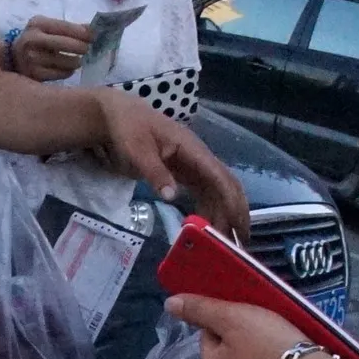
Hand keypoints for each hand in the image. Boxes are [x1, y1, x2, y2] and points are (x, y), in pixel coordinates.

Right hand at [12, 16, 92, 81]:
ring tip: (78, 61)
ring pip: (64, 61)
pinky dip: (68, 71)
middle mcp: (31, 39)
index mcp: (37, 23)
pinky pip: (60, 74)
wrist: (13, 57)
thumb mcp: (48, 28)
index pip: (63, 26)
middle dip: (81, 47)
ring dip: (76, 61)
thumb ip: (69, 28)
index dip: (81, 32)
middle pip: (63, 43)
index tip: (94, 37)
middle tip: (88, 50)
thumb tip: (93, 29)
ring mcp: (31, 58)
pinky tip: (68, 69)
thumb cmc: (37, 40)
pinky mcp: (34, 74)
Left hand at [89, 91, 251, 241]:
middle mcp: (199, 158)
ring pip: (217, 192)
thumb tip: (171, 196)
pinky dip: (209, 210)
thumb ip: (154, 172)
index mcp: (192, 149)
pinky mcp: (184, 173)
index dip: (229, 199)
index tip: (236, 222)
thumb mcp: (137, 150)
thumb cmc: (127, 129)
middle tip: (241, 241)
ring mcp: (193, 165)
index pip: (218, 175)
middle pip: (226, 185)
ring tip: (227, 242)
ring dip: (223, 214)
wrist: (117, 116)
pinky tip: (209, 228)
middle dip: (236, 210)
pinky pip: (203, 193)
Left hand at [178, 297, 313, 358]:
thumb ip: (201, 310)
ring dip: (261, 355)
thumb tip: (169, 303)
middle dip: (244, 339)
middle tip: (270, 328)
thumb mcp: (233, 318)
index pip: (209, 335)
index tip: (250, 316)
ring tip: (284, 344)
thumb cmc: (270, 346)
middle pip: (229, 353)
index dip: (228, 320)